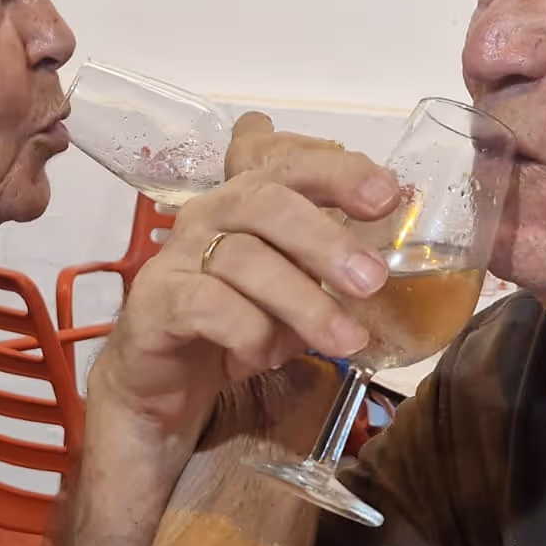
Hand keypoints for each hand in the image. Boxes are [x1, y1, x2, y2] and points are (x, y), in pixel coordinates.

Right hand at [90, 115, 398, 441]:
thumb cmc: (236, 324)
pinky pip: (207, 305)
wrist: (163, 380)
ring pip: (244, 259)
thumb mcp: (292, 292)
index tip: (389, 196)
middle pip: (267, 203)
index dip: (342, 173)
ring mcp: (178, 255)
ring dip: (302, 301)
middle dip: (325, 239)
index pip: (294, 165)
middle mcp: (211, 214)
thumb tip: (389, 265)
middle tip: (371, 281)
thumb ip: (329, 271)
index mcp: (248, 199)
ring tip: (345, 340)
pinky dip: (248, 330)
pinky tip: (270, 354)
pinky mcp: (155, 301)